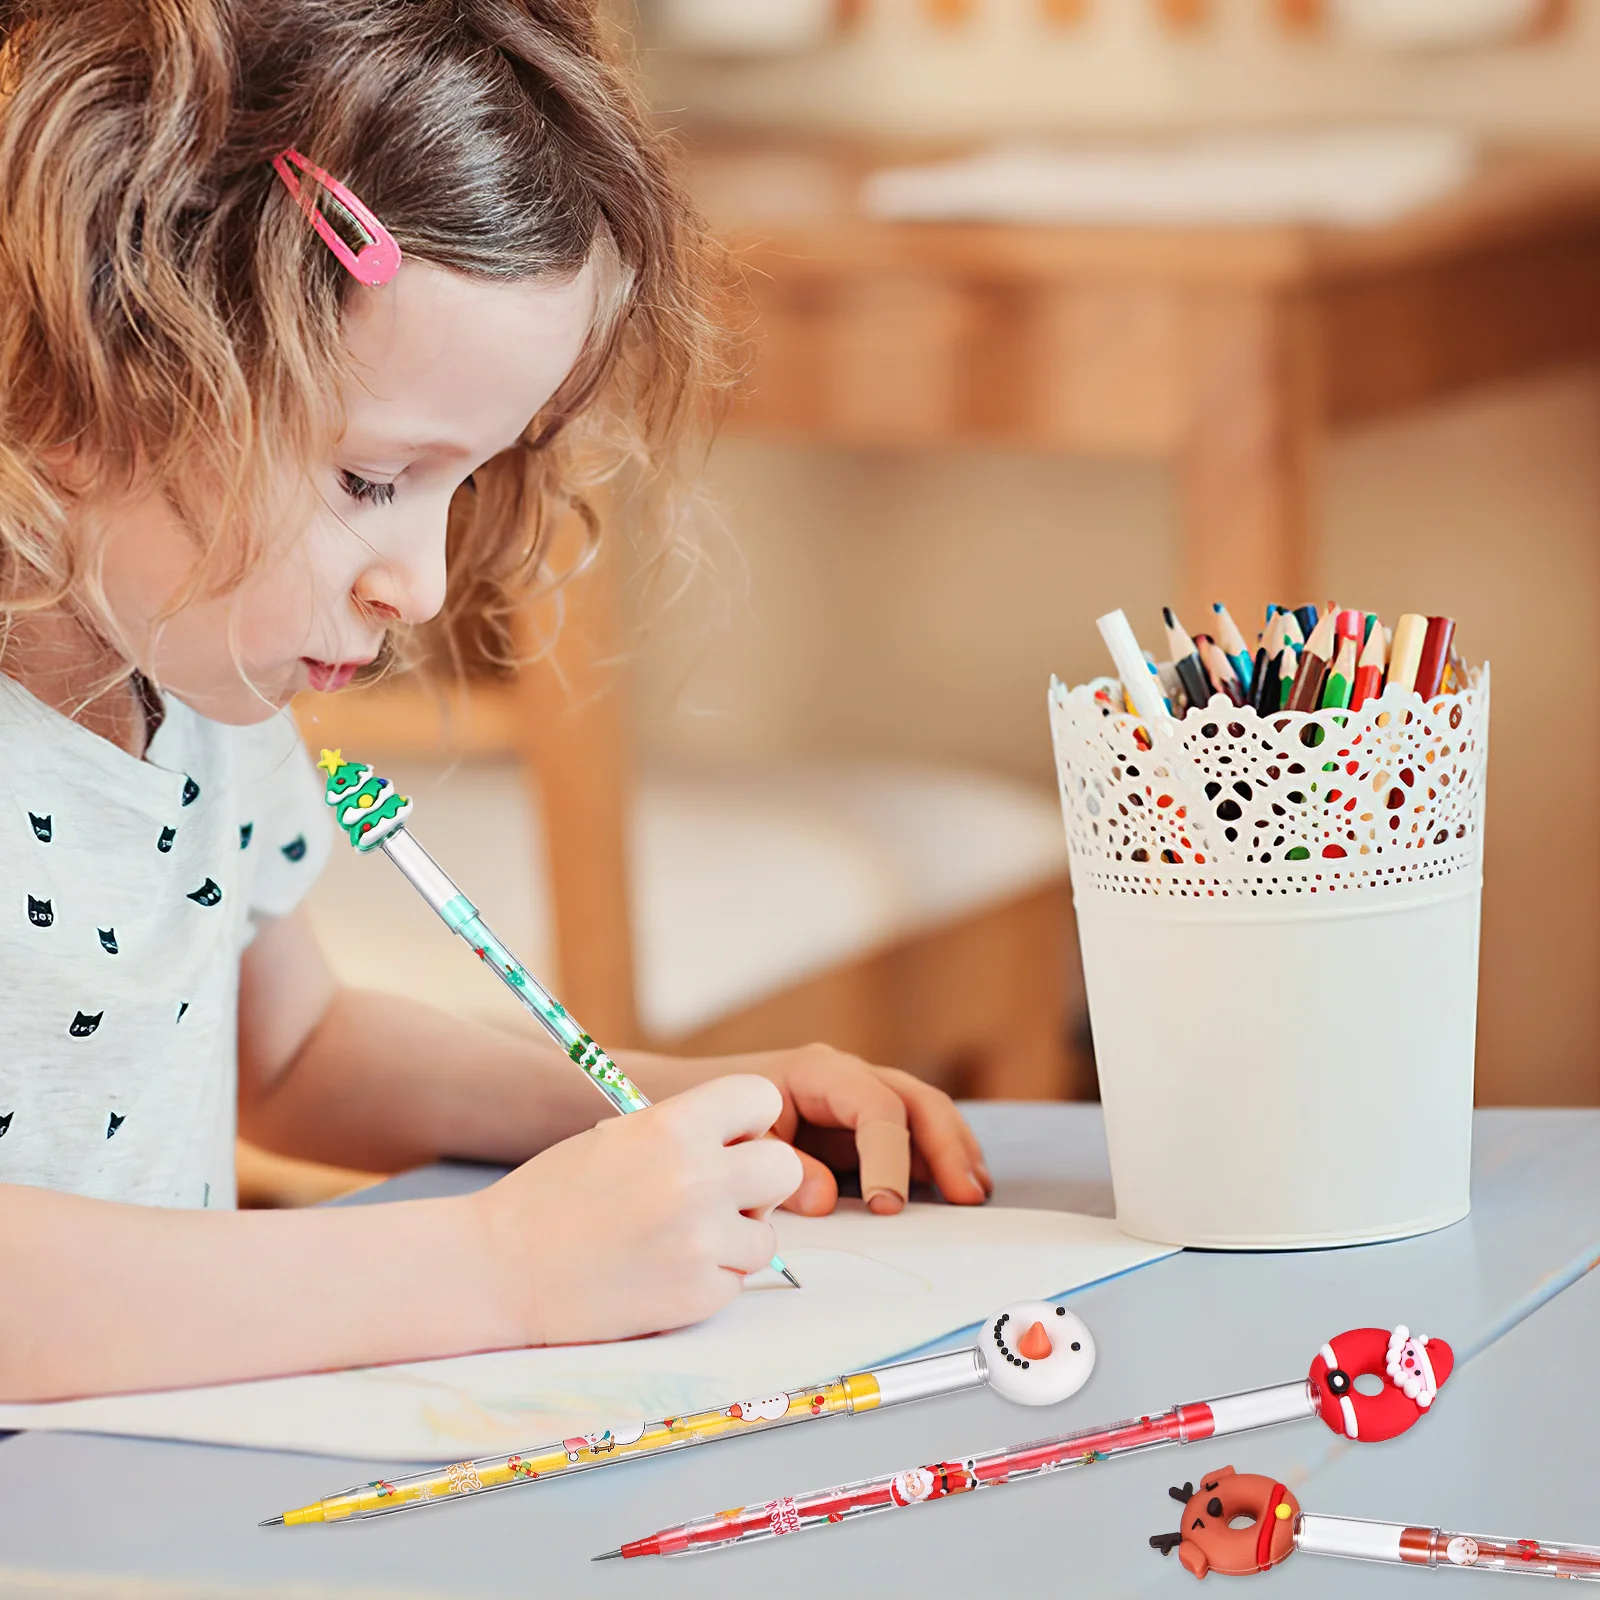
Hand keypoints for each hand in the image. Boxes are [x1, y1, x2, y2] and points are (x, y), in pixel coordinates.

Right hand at [469, 1076, 800, 1345]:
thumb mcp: (617, 1136)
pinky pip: (736, 1282)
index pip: (761, 1097)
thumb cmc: (554, 1197)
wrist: (500, 1270)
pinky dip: (708, 1280)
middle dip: (757, 1182)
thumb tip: (744, 1136)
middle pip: (783, 1167)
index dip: (748, 1120)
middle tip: (718, 1195)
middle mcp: (695, 1179)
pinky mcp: (697, 1296)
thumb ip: (683, 1131)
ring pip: (766, 1235)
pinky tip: (662, 1272)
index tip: (726, 1139)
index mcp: (672, 1126)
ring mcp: (699, 1242)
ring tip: (680, 1239)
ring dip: (734, 1239)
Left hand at [630, 1045, 993, 1217]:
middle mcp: (848, 1077)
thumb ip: (784, 1168)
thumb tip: (823, 1198)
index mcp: (818, 1071)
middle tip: (965, 1194)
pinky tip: (956, 1188)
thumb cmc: (715, 1120)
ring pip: (923, 1113)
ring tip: (974, 1192)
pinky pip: (911, 1133)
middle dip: (945, 1146)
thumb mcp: (743, 1140)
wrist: (691, 1106)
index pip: (874, 1109)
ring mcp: (860, 1097)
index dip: (888, 1156)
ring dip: (953, 1150)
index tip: (886, 1205)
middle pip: (915, 1101)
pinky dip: (936, 1158)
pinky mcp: (862, 1125)